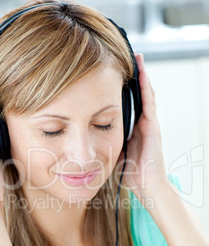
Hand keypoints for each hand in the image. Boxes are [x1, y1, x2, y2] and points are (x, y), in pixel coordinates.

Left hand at [117, 54, 168, 198]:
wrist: (146, 186)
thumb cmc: (133, 174)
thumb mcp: (116, 155)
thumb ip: (108, 145)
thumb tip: (92, 139)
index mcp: (134, 131)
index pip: (129, 105)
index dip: (125, 90)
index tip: (115, 77)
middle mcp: (142, 124)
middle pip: (138, 96)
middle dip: (134, 79)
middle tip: (127, 61)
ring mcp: (149, 124)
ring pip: (146, 94)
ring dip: (142, 76)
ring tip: (137, 59)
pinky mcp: (153, 126)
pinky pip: (149, 103)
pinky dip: (146, 87)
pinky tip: (142, 73)